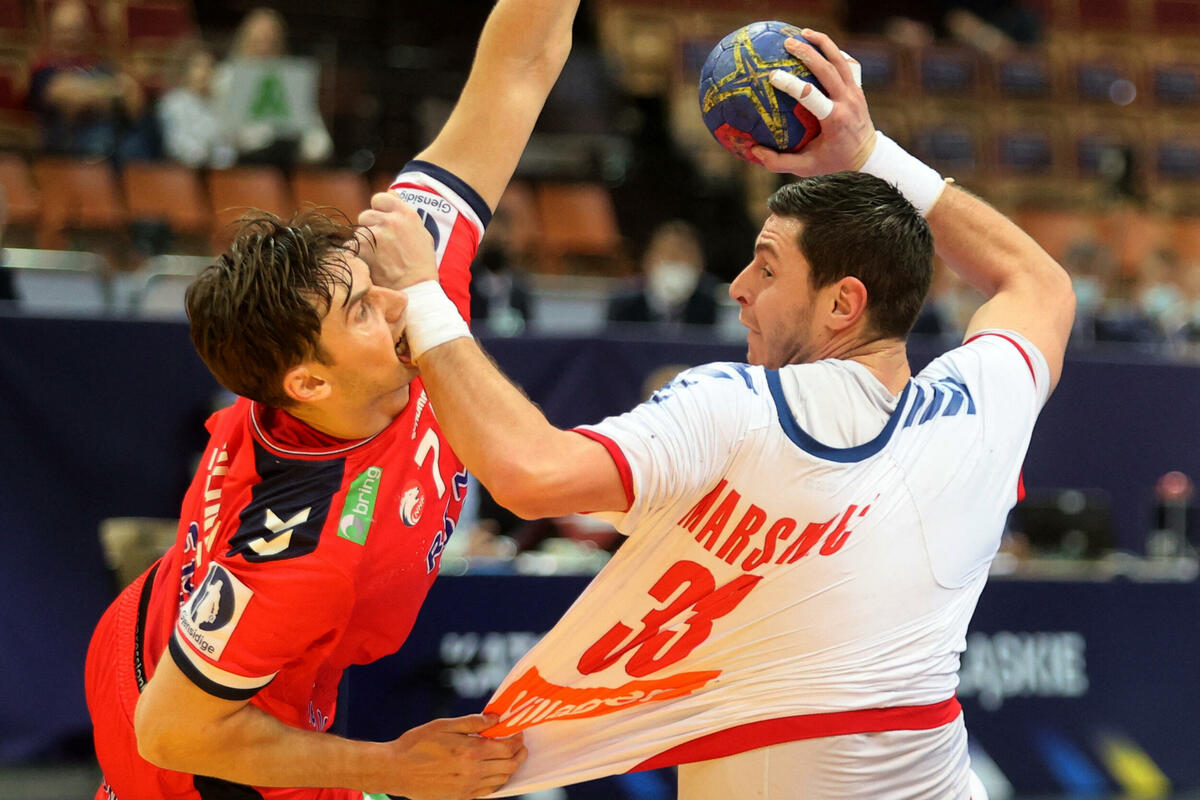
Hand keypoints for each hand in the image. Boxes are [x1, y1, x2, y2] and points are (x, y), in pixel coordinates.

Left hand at [357, 191, 439, 290]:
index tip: (382, 222)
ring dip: (364, 242)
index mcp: (406, 213)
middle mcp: (391, 220)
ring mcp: (376, 234)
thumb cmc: (421, 263)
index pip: (379, 198)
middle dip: (370, 227)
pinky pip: (352, 246)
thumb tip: (390, 191)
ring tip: (378, 257)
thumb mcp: (420, 232)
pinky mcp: (364, 249)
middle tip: (380, 244)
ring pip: (359, 232)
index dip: (379, 210)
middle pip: (366, 214)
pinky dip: (358, 255)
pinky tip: (371, 263)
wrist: (416, 288)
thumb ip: (403, 211)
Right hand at [376, 713, 526, 799]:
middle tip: (520, 745)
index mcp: (470, 752)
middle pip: (509, 766)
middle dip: (519, 754)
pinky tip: (493, 772)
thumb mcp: (444, 725)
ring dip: (510, 769)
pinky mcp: (460, 798)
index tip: (518, 733)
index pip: (506, 749)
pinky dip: (496, 782)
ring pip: (501, 781)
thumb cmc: (417, 744)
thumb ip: (473, 722)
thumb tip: (495, 718)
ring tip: (509, 757)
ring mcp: (467, 788)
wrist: (396, 770)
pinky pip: (487, 792)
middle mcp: (472, 772)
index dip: (516, 741)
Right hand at [750, 29, 876, 177]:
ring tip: (804, 32)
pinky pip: (847, 64)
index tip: (772, 75)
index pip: (811, 95)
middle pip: (828, 69)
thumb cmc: (834, 164)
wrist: (868, 158)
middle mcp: (848, 101)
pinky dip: (834, 52)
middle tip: (787, 42)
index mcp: (834, 119)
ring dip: (823, 43)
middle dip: (808, 52)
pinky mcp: (858, 88)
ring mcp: (856, 92)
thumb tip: (753, 150)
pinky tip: (820, 46)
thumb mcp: (806, 167)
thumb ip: (779, 161)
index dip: (791, 83)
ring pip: (840, 60)